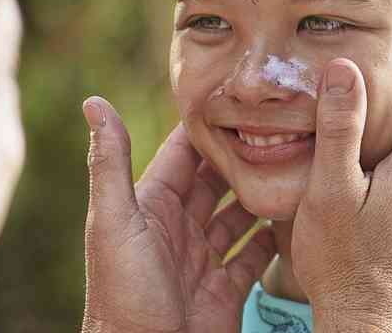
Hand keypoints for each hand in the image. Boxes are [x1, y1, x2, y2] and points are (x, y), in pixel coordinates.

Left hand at [80, 99, 277, 332]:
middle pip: (216, 181)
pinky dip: (275, 238)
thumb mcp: (114, 222)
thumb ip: (110, 164)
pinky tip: (297, 217)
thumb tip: (94, 102)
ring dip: (263, 194)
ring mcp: (202, 259)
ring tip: (297, 165)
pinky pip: (254, 256)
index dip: (209, 127)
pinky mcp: (224, 289)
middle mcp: (178, 228)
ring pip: (238, 216)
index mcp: (150, 206)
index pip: (183, 155)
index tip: (240, 97)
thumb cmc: (122, 295)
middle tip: (282, 128)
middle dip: (244, 155)